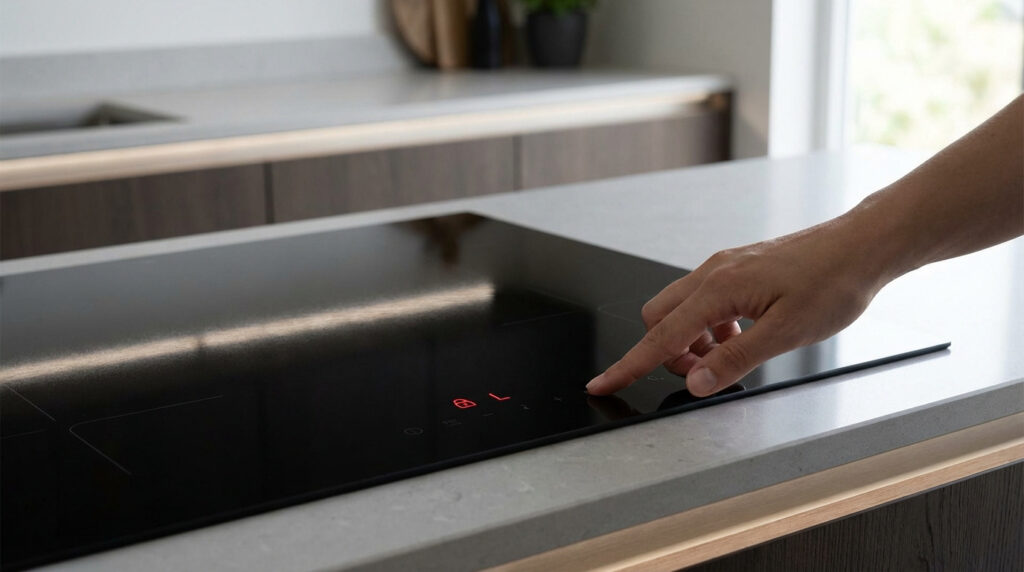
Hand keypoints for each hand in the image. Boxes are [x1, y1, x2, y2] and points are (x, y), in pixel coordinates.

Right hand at [585, 218, 888, 396]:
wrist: (861, 246)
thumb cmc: (833, 283)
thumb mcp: (786, 333)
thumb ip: (735, 359)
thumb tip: (694, 382)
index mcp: (718, 289)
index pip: (660, 337)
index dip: (629, 365)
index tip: (602, 384)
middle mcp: (713, 273)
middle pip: (658, 319)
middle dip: (668, 354)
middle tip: (704, 374)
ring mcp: (723, 268)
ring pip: (680, 310)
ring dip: (693, 341)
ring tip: (733, 355)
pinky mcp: (736, 269)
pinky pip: (704, 302)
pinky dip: (710, 327)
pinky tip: (743, 335)